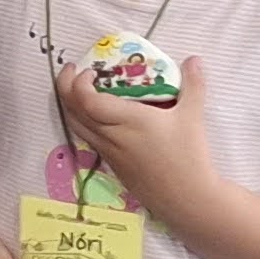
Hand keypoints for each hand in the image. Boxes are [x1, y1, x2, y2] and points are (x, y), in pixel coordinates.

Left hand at [57, 54, 220, 215]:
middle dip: (65, 87)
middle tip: (72, 70)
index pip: (87, 101)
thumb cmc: (189, 157)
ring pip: (76, 127)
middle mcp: (111, 136)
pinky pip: (87, 139)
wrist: (187, 199)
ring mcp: (108, 153)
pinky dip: (82, 122)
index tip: (89, 71)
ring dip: (70, 105)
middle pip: (73, 111)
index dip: (78, 83)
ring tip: (77, 89)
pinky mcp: (112, 165)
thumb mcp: (193, 117)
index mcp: (127, 122)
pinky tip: (95, 116)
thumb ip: (193, 85)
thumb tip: (194, 59)